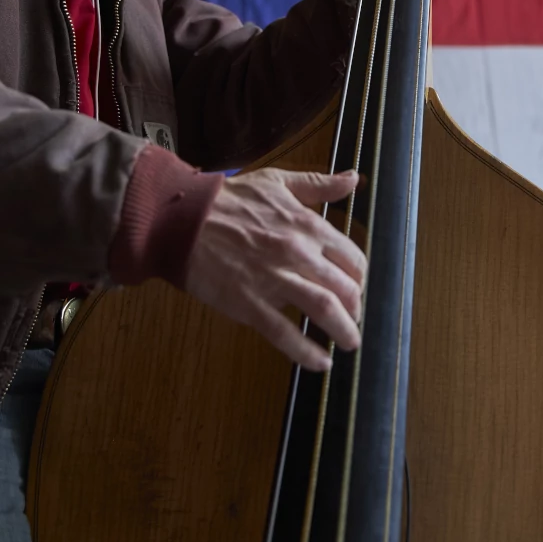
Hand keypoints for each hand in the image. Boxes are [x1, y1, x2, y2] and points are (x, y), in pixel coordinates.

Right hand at [182, 168, 364, 371]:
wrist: (182, 218)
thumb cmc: (229, 199)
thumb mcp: (279, 181)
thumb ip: (319, 184)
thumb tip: (353, 179)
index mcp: (307, 225)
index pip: (352, 258)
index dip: (359, 277)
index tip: (357, 287)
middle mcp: (298, 253)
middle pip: (345, 288)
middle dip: (356, 308)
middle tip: (354, 319)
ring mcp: (274, 280)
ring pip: (324, 310)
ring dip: (344, 331)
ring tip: (349, 342)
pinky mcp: (249, 304)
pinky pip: (285, 334)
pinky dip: (307, 352)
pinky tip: (320, 362)